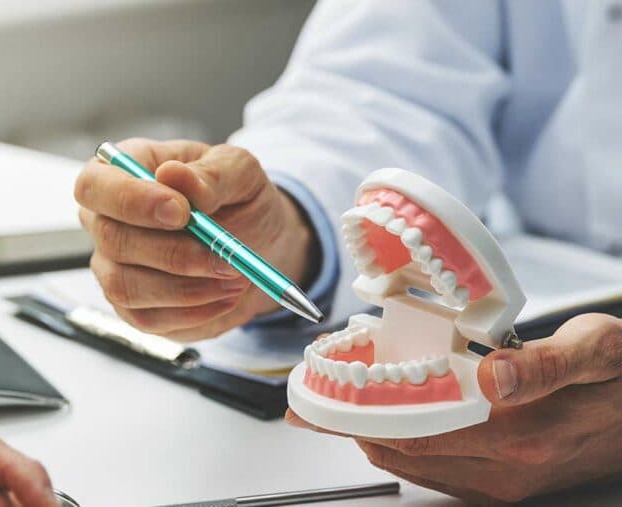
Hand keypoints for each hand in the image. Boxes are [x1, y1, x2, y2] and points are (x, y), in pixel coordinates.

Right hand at [75, 138, 316, 340]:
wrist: (258, 245)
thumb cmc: (238, 198)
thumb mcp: (239, 172)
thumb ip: (210, 173)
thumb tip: (173, 175)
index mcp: (121, 172)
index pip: (94, 185)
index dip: (131, 200)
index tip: (182, 212)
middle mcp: (105, 220)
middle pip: (112, 241)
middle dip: (173, 254)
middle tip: (226, 257)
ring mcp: (112, 267)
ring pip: (125, 286)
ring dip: (186, 288)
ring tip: (234, 276)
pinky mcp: (130, 306)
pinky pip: (147, 318)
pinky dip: (193, 312)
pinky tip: (225, 296)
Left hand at [287, 313, 621, 503]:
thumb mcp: (599, 349)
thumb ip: (546, 362)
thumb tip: (496, 377)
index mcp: (523, 432)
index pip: (417, 428)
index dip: (360, 413)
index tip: (319, 398)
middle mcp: (508, 468)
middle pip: (403, 450)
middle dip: (350, 425)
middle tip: (311, 402)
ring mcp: (504, 483)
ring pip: (413, 465)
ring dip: (369, 436)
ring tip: (335, 407)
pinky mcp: (503, 486)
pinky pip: (433, 472)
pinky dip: (398, 446)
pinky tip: (384, 423)